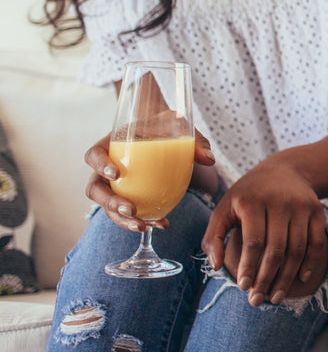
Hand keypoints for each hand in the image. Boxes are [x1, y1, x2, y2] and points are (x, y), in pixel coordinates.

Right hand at [86, 128, 215, 231]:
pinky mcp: (127, 197)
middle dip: (110, 203)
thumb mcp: (178, 125)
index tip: (116, 173)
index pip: (94, 155)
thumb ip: (194, 140)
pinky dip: (144, 220)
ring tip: (143, 226)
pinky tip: (161, 224)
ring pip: (107, 207)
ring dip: (122, 220)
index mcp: (109, 146)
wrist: (162, 131)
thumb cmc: (165, 125)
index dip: (99, 165)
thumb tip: (208, 160)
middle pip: (95, 189)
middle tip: (131, 210)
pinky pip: (129, 213)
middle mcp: (105, 168)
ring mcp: (114, 186)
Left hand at [201, 157, 327, 305]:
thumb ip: (214, 237)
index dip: (248, 266)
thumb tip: (216, 267)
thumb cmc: (248, 195)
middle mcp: (280, 202)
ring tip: (276, 297)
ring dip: (287, 277)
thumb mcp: (224, 208)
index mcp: (252, 201)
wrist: (285, 170)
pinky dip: (311, 263)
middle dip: (266, 278)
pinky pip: (317, 242)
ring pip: (297, 249)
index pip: (253, 241)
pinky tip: (301, 279)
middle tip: (257, 300)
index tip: (243, 288)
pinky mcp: (317, 211)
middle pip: (276, 249)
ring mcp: (302, 206)